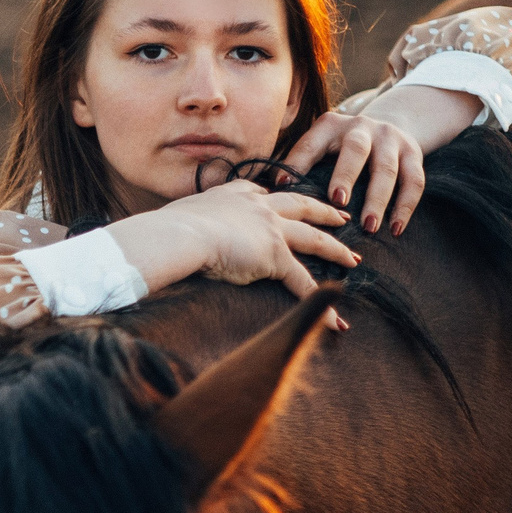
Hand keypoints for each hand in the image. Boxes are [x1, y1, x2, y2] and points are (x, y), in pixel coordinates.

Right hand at [107, 180, 358, 318]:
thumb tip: (158, 234)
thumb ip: (182, 223)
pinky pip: (304, 282)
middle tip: (341, 216)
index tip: (284, 199)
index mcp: (235, 195)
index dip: (276, 199)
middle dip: (322, 211)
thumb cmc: (167, 230)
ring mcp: (270, 229)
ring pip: (313, 239)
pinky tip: (335, 317)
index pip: (263, 194)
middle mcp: (259, 206)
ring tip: (353, 259)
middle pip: (300, 206)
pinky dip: (321, 301)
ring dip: (335, 250)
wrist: (178, 234)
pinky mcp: (275, 255)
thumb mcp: (177, 216)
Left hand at [279, 83, 479, 235]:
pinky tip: (396, 228)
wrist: (389, 124)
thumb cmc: (339, 148)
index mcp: (330, 126)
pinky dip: (406, 206)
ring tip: (370, 227)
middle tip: (338, 204)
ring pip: (387, 169)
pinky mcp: (413, 152)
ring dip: (378, 199)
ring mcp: (390, 138)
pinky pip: (414, 180)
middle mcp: (362, 127)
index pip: (311, 143)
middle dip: (346, 176)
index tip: (283, 185)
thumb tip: (270, 196)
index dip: (297, 162)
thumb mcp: (318, 147)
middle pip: (355, 151)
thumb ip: (300, 165)